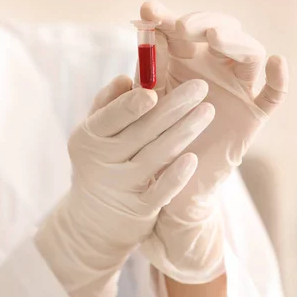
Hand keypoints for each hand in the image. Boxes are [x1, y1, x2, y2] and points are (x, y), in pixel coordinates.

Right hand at [35, 76, 214, 296]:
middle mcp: (102, 161)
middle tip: (200, 87)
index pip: (110, 117)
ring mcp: (121, 185)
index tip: (153, 92)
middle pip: (141, 132)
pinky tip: (193, 158)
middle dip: (173, 108)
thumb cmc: (100, 161)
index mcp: (88, 137)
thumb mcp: (94, 134)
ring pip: (156, 156)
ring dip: (184, 132)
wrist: (94, 218)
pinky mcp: (140, 208)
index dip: (130, 105)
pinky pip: (161, 190)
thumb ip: (108, 104)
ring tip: (208, 111)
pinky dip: (176, 175)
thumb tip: (126, 78)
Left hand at [138, 1, 288, 282]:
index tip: (148, 11)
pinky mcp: (253, 112)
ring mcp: (235, 87)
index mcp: (180, 60)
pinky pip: (273, 93)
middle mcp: (211, 67)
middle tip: (182, 27)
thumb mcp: (139, 107)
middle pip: (217, 31)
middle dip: (200, 23)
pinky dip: (279, 77)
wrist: (166, 178)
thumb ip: (135, 83)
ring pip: (247, 53)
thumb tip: (134, 48)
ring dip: (233, 41)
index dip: (164, 17)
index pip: (177, 30)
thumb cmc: (149, 137)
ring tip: (215, 38)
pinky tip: (275, 61)